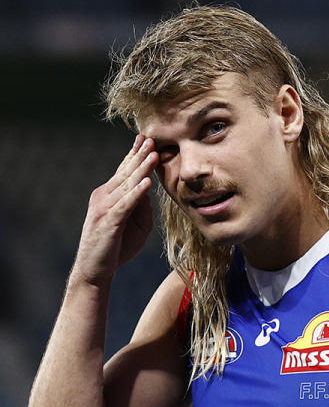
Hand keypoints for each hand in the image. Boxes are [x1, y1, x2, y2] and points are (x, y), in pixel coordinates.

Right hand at [71, 135, 157, 287]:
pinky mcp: (110, 221)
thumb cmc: (117, 246)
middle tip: (152, 137)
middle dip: (140, 154)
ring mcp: (105, 208)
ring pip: (127, 184)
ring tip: (153, 153)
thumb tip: (150, 192)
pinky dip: (136, 193)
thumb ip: (143, 206)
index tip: (146, 138)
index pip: (124, 171)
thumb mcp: (137, 224)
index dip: (135, 154)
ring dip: (141, 168)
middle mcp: (104, 196)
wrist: (96, 269)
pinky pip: (125, 204)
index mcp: (110, 195)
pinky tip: (146, 183)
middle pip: (126, 172)